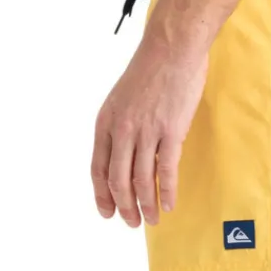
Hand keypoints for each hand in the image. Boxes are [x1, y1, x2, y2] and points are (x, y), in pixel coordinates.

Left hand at [91, 37, 207, 227]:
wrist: (172, 47)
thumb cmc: (149, 70)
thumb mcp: (121, 99)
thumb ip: (120, 128)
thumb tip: (125, 157)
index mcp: (106, 123)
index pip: (98, 169)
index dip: (102, 196)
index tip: (107, 213)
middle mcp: (122, 129)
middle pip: (118, 180)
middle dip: (124, 207)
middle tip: (131, 222)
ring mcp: (146, 131)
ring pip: (142, 180)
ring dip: (146, 205)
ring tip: (152, 220)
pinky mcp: (171, 131)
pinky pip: (167, 170)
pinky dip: (167, 192)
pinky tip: (169, 204)